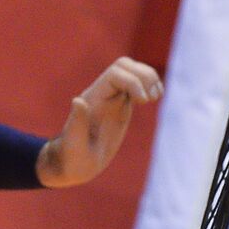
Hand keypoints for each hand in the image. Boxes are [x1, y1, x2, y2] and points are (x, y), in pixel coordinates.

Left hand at [38, 57, 162, 187]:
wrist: (75, 164)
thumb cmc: (72, 157)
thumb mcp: (73, 144)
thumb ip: (75, 123)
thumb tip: (78, 100)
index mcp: (93, 98)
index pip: (116, 73)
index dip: (133, 81)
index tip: (143, 101)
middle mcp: (104, 93)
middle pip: (124, 65)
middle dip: (143, 75)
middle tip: (151, 98)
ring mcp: (114, 98)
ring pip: (133, 71)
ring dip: (149, 78)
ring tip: (156, 97)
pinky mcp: (122, 105)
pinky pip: (137, 84)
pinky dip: (150, 85)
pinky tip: (155, 98)